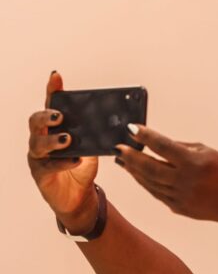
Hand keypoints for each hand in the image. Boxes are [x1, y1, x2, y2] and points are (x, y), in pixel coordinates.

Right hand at [27, 71, 99, 232]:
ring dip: (53, 140)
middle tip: (61, 116)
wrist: (79, 197)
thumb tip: (124, 121)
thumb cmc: (83, 167)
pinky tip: (75, 160)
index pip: (51, 105)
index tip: (56, 76)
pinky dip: (62, 162)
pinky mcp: (41, 174)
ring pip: (37, 143)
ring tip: (67, 139)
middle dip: (47, 116)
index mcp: (55, 128)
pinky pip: (48, 165)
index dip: (52, 90)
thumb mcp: (93, 146)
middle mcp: (42, 138)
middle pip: (36, 121)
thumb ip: (99, 133)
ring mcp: (39, 156)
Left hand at [115, 125, 217, 225]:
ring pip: (149, 182)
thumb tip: (153, 143)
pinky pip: (155, 192)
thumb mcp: (207, 152)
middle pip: (149, 167)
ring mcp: (180, 196)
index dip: (146, 136)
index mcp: (194, 163)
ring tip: (122, 160)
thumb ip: (180, 148)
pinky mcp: (177, 207)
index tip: (131, 129)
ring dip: (133, 170)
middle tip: (118, 147)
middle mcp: (186, 180)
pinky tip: (136, 173)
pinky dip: (144, 182)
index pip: (163, 146)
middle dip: (131, 156)